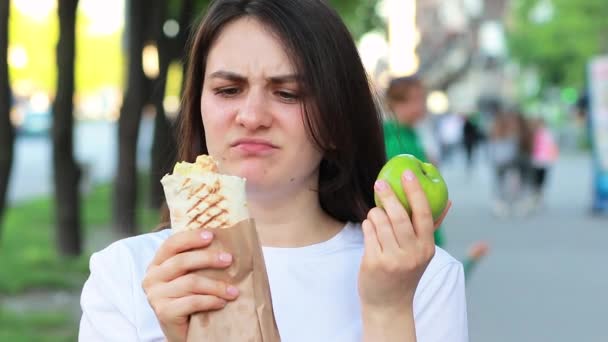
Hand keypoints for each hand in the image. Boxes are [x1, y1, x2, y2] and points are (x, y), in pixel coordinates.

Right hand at [142, 229, 239, 341]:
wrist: (183, 331)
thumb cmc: (190, 299)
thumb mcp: (190, 276)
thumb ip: (197, 261)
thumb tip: (224, 242)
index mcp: (157, 264)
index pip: (172, 244)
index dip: (191, 237)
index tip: (211, 235)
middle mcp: (152, 277)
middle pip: (182, 261)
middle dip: (208, 259)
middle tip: (229, 260)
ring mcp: (155, 295)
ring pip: (190, 282)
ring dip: (216, 286)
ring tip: (233, 290)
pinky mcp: (163, 312)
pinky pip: (192, 302)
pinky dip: (211, 301)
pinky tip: (222, 302)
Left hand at [358, 170, 450, 312]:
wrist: (389, 305)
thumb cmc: (405, 273)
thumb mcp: (422, 253)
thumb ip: (432, 227)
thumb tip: (449, 201)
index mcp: (427, 248)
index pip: (424, 214)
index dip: (416, 191)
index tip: (408, 173)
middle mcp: (412, 254)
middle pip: (399, 216)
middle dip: (388, 196)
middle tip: (380, 183)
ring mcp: (392, 259)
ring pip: (380, 221)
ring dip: (375, 212)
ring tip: (376, 213)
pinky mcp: (374, 263)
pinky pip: (368, 232)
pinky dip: (368, 225)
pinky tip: (370, 227)